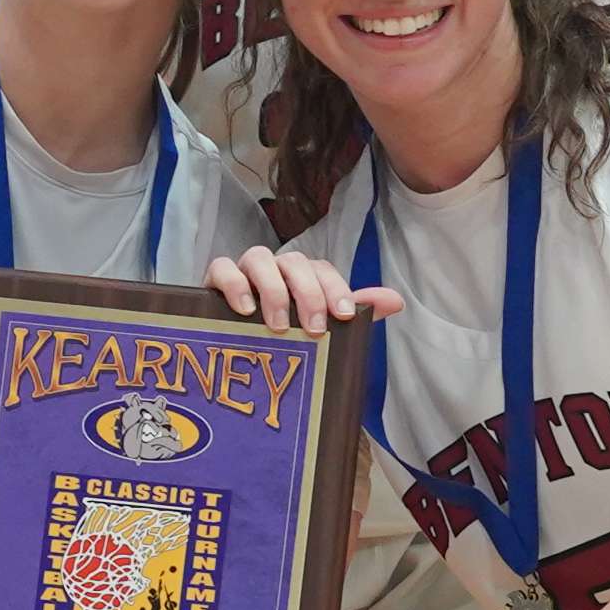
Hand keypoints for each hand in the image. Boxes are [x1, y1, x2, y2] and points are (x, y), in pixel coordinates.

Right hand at [204, 245, 399, 333]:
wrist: (226, 352)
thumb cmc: (276, 336)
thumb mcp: (316, 327)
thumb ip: (355, 313)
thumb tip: (396, 301)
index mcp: (300, 277)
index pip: (322, 269)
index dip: (335, 289)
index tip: (343, 317)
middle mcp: (274, 269)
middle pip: (294, 261)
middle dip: (308, 293)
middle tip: (313, 329)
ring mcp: (243, 271)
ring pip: (259, 257)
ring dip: (273, 289)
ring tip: (279, 324)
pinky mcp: (213, 280)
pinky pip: (221, 267)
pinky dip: (234, 284)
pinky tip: (244, 309)